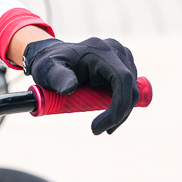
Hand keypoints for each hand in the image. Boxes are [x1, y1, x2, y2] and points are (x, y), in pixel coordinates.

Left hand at [24, 36, 139, 135]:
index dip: (119, 104)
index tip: (103, 126)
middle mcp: (117, 51)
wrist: (54, 57)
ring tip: (98, 124)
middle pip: (131, 88)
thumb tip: (69, 89)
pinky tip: (107, 118)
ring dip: (119, 112)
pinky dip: (120, 106)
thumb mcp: (49, 70)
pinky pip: (128, 91)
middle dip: (118, 114)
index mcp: (102, 51)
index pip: (122, 79)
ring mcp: (123, 58)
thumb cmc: (51, 64)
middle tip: (97, 130)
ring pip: (131, 92)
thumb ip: (58, 78)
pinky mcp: (124, 66)